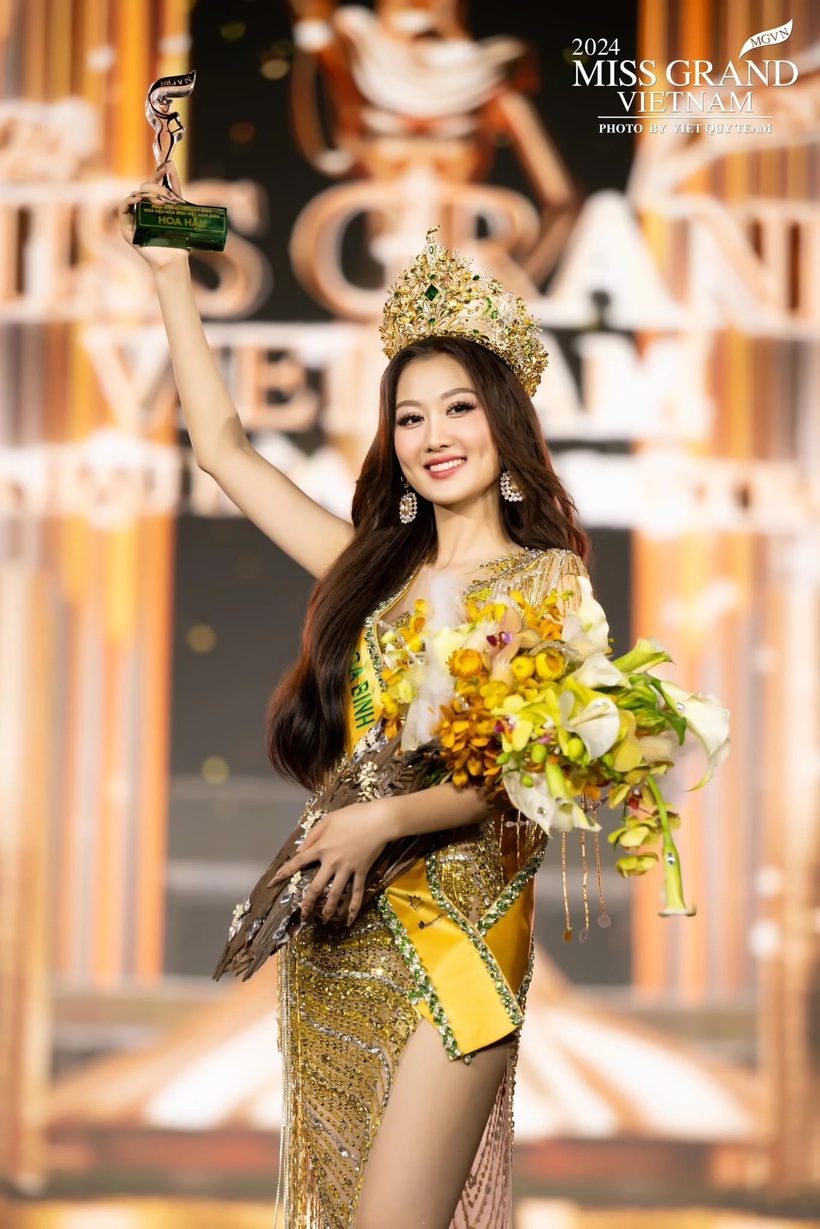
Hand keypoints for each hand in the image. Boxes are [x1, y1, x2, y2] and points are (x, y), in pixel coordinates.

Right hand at [118, 161, 189, 270]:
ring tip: (160, 203)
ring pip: (135, 196)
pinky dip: (130, 201)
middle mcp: (142, 211)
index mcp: (154, 206)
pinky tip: (139, 200)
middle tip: (166, 198)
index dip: (157, 174)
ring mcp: (133, 219)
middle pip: (144, 188)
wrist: (174, 260)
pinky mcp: (126, 228)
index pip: (152, 185)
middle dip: (155, 188)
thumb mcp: (179, 210)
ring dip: (146, 195)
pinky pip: (123, 208)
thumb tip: (170, 166)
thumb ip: (175, 190)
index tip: (166, 167)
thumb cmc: (178, 239)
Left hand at [270, 801, 390, 925]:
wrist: (379, 820)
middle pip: (316, 886)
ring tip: (324, 920)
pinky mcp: (361, 872)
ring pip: (335, 893)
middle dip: (308, 903)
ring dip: (329, 909)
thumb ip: (313, 835)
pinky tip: (350, 919)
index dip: (284, 872)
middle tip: (303, 914)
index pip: (298, 862)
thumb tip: (299, 850)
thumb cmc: (353, 816)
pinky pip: (357, 892)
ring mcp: (347, 869)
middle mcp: (332, 862)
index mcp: (321, 847)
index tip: (273, 882)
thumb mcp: (329, 819)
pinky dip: (354, 907)